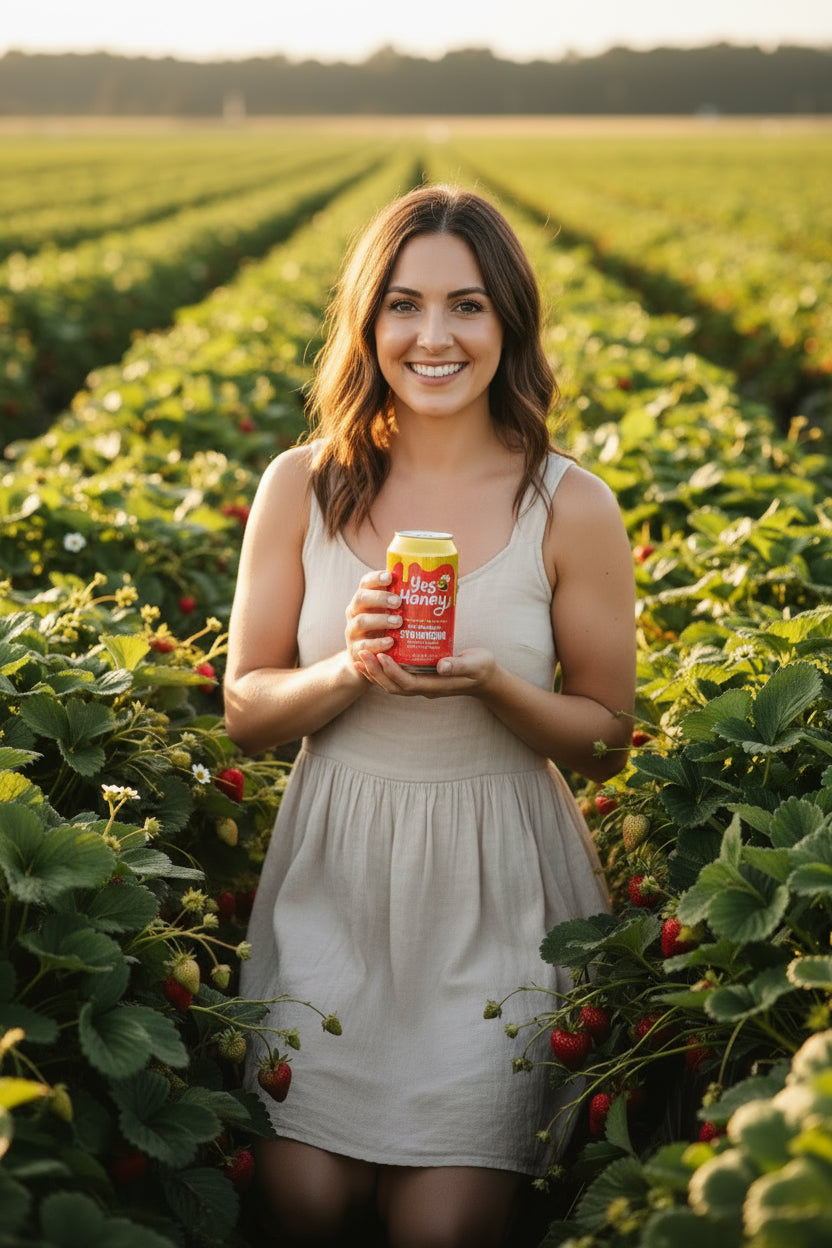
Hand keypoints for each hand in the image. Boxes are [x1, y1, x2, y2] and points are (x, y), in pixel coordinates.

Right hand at [344, 569, 401, 680]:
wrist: (371, 659)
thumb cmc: (387, 630)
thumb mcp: (393, 614)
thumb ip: (407, 602)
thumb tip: (442, 587)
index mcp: (365, 599)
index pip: (366, 582)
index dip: (376, 578)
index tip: (390, 577)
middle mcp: (355, 612)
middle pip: (361, 598)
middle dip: (380, 598)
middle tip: (398, 601)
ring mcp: (352, 630)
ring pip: (361, 621)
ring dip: (380, 620)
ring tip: (399, 622)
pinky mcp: (355, 649)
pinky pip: (364, 645)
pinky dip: (377, 643)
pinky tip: (391, 642)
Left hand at [356, 646, 497, 698]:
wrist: (486, 678)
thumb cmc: (482, 668)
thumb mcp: (476, 664)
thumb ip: (459, 665)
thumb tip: (441, 665)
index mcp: (436, 686)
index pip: (408, 683)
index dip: (392, 672)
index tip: (381, 656)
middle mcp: (425, 688)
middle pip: (394, 686)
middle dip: (376, 672)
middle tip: (362, 654)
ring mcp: (421, 684)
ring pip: (392, 684)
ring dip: (375, 672)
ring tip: (360, 656)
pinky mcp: (419, 677)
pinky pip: (396, 677)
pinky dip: (382, 670)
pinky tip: (373, 657)